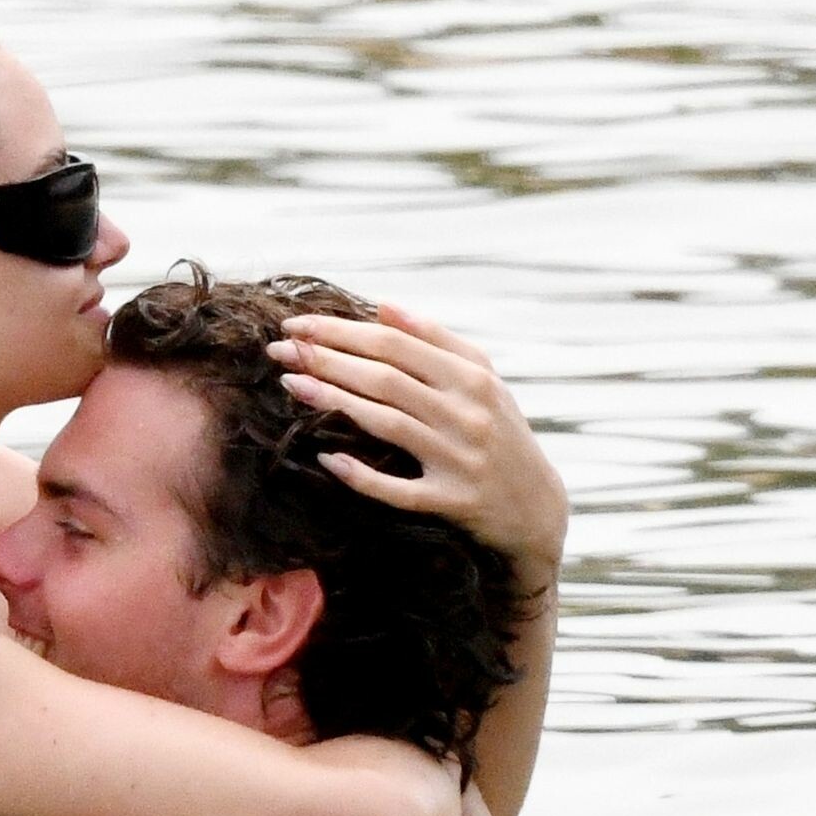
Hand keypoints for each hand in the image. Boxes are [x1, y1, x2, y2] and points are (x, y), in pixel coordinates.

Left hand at [269, 302, 568, 582]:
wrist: (535, 507)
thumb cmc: (497, 432)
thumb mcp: (481, 380)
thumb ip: (436, 341)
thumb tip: (384, 308)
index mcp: (472, 378)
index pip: (396, 345)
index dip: (342, 332)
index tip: (297, 326)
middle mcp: (468, 414)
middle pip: (386, 379)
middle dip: (327, 360)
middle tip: (279, 351)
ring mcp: (460, 460)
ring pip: (387, 424)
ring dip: (334, 402)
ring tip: (290, 385)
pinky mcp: (453, 502)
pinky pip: (399, 490)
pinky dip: (362, 475)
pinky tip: (327, 459)